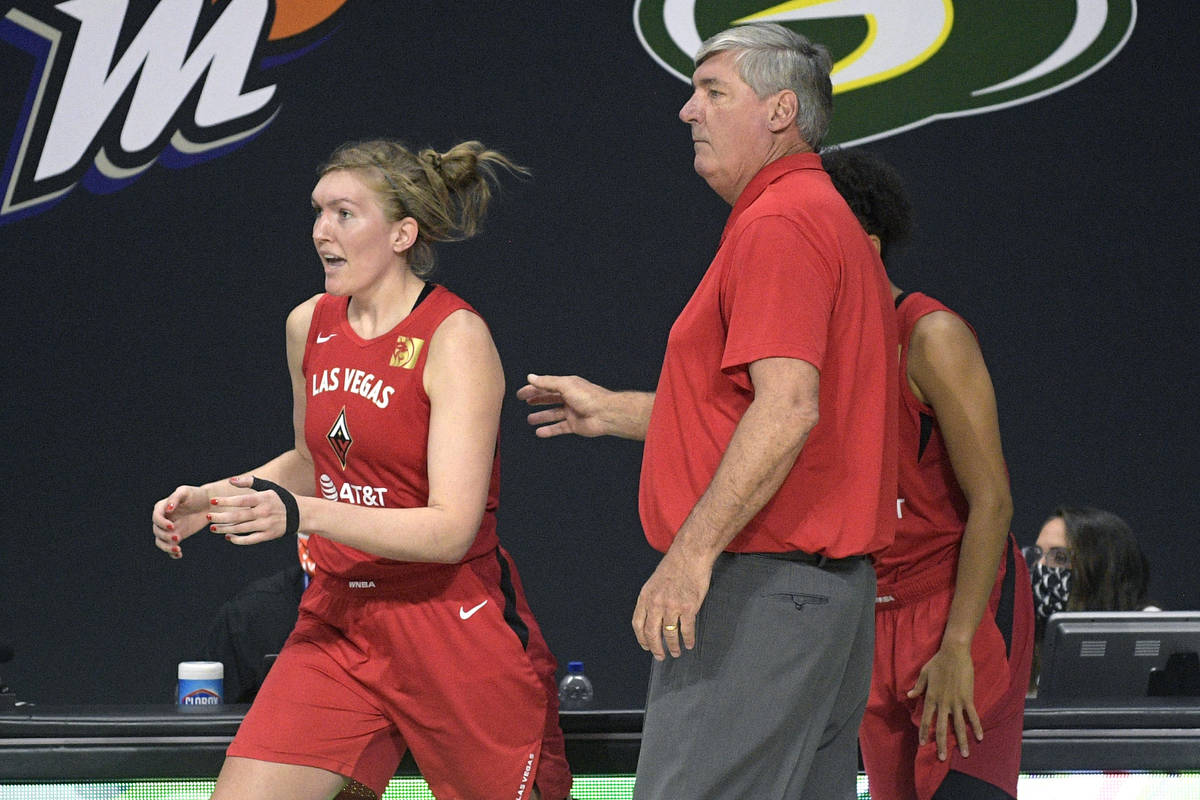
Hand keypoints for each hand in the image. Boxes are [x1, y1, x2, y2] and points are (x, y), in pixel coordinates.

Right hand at [152, 484, 214, 558]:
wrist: (209, 504)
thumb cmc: (196, 495)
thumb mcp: (186, 492)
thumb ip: (175, 498)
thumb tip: (167, 510)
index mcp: (162, 508)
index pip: (156, 518)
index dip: (162, 523)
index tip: (172, 526)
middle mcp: (163, 520)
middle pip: (157, 531)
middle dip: (165, 536)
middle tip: (178, 537)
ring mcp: (169, 529)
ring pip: (161, 541)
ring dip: (166, 547)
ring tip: (178, 550)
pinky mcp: (177, 536)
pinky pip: (170, 547)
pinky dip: (172, 553)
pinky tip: (179, 555)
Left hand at [206, 475, 293, 546]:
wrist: (301, 514)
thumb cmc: (281, 498)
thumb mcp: (269, 487)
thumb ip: (250, 482)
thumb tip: (231, 480)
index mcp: (263, 499)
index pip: (242, 500)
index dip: (227, 501)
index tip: (213, 501)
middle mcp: (264, 512)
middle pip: (238, 516)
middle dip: (221, 517)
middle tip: (207, 516)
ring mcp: (266, 525)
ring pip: (241, 529)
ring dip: (225, 529)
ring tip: (212, 527)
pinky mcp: (268, 535)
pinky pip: (250, 539)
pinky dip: (238, 540)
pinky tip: (228, 536)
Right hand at [517, 373, 611, 437]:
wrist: (605, 414)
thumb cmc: (590, 397)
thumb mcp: (565, 385)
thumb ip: (547, 382)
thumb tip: (531, 377)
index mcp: (568, 386)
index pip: (546, 386)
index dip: (533, 389)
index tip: (521, 393)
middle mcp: (570, 398)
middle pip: (549, 399)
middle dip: (537, 400)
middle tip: (525, 402)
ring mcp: (572, 412)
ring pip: (553, 414)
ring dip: (541, 417)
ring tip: (530, 419)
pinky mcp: (575, 425)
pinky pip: (559, 428)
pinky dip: (549, 430)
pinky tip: (540, 432)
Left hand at [632, 546, 710, 659]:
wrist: (690, 555)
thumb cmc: (674, 567)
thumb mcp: (654, 582)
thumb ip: (651, 600)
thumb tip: (652, 618)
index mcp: (645, 597)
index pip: (638, 624)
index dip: (641, 638)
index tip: (646, 646)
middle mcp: (656, 603)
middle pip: (651, 633)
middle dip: (655, 648)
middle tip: (660, 656)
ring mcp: (672, 606)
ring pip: (669, 634)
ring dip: (673, 647)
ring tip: (676, 652)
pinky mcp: (688, 608)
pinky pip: (686, 630)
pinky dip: (688, 640)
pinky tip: (689, 644)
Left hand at [907, 641, 981, 759]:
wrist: (954, 653)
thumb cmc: (937, 662)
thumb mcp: (923, 674)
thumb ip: (918, 687)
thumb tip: (908, 696)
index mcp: (931, 698)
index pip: (926, 720)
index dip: (924, 733)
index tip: (923, 745)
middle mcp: (943, 703)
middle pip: (941, 727)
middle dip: (941, 744)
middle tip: (942, 758)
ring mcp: (956, 702)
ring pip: (958, 726)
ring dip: (961, 741)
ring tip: (964, 754)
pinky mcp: (967, 698)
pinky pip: (972, 716)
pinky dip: (976, 727)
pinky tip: (979, 738)